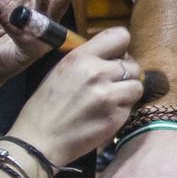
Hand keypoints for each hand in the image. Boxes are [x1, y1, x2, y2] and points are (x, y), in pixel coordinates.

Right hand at [10, 29, 141, 168]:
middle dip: (126, 74)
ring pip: (137, 86)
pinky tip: (106, 115)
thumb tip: (112, 57)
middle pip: (133, 64)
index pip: (121, 36)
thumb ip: (87, 61)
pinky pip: (131, 106)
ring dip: (128, 92)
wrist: (39, 141)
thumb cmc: (45, 107)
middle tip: (113, 84)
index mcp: (81, 57)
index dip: (122, 48)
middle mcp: (98, 72)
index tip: (116, 58)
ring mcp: (109, 96)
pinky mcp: (116, 117)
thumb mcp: (61, 71)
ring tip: (111, 100)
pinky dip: (122, 110)